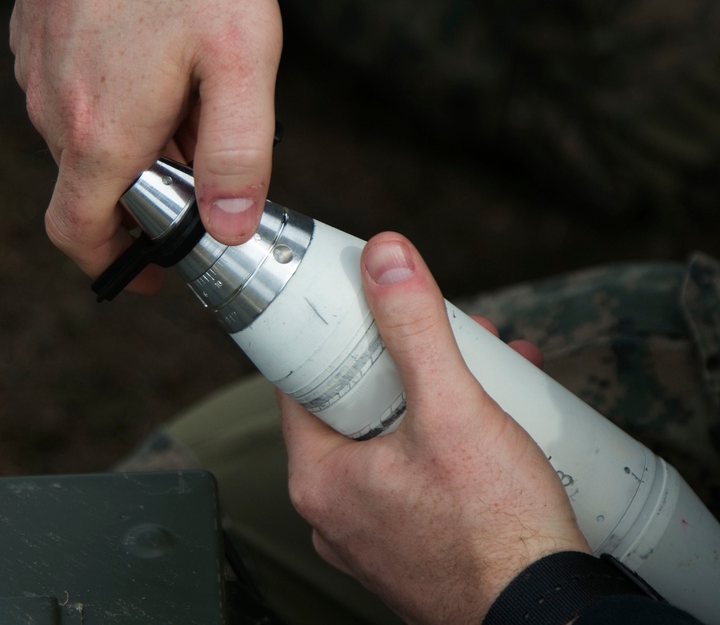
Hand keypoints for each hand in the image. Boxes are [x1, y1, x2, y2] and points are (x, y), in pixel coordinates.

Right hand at [10, 0, 281, 289]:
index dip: (115, 265)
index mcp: (100, 132)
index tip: (152, 268)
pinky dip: (105, 102)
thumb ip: (238, 154)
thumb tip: (230, 226)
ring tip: (181, 94)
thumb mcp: (243, 58)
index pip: (78, 233)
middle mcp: (51, 109)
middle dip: (143, 193)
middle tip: (198, 157)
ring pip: (79, 139)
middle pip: (89, 188)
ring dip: (126, 143)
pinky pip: (65, 92)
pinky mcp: (30, 35)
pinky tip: (146, 57)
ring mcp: (33, 69)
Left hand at [279, 233, 587, 624]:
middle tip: (438, 333)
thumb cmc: (495, 534)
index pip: (301, 383)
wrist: (545, 619)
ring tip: (485, 367)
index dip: (332, 335)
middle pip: (353, 407)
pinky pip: (416, 475)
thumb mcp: (452, 410)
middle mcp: (336, 512)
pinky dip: (448, 440)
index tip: (359, 306)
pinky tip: (496, 423)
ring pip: (391, 439)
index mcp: (321, 479)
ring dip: (435, 396)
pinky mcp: (412, 547)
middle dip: (403, 361)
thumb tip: (384, 259)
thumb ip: (414, 330)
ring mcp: (373, 534)